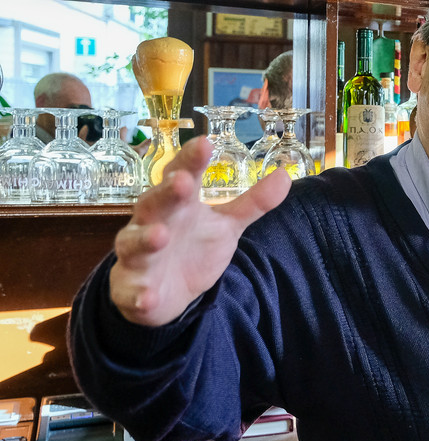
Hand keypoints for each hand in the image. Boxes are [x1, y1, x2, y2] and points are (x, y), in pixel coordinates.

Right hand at [109, 136, 290, 326]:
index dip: (190, 160)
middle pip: (154, 202)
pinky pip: (132, 292)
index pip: (181, 174)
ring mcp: (137, 256)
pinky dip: (138, 294)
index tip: (204, 143)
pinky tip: (147, 297)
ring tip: (160, 235)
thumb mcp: (227, 225)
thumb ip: (253, 202)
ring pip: (134, 243)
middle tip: (183, 183)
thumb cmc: (193, 246)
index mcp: (177, 204)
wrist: (164, 292)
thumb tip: (285, 175)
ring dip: (146, 239)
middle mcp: (151, 222)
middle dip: (167, 193)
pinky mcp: (131, 289)